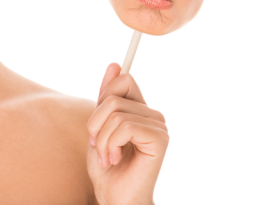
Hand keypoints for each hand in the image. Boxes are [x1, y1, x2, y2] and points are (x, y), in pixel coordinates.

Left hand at [86, 63, 167, 204]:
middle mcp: (153, 114)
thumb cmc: (107, 166)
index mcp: (140, 109)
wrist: (115, 197)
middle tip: (99, 146)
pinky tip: (115, 159)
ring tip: (107, 156)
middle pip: (113, 96)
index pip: (123, 79)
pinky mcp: (160, 138)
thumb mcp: (99, 126)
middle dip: (96, 123)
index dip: (103, 96)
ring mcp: (159, 126)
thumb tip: (115, 64)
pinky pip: (125, 126)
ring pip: (116, 112)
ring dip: (102, 138)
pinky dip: (111, 144)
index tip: (97, 125)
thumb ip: (105, 97)